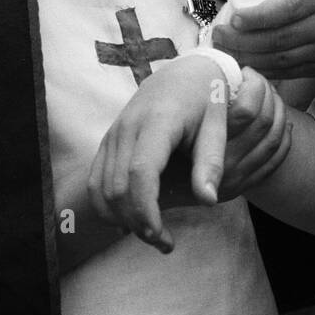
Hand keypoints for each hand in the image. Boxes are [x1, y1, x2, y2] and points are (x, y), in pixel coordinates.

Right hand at [88, 58, 290, 253]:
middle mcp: (128, 127)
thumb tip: (208, 200)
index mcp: (157, 121)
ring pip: (102, 187)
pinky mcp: (108, 141)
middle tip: (164, 243)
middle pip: (117, 186)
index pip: (140, 173)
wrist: (184, 71)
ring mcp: (114, 133)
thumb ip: (210, 162)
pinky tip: (131, 220)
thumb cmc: (206, 98)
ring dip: (121, 217)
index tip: (162, 236)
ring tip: (152, 234)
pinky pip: (96, 180)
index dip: (146, 209)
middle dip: (136, 221)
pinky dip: (108, 206)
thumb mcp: (218, 125)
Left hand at [211, 0, 314, 79]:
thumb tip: (236, 9)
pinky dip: (261, 69)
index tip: (233, 19)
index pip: (285, 10)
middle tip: (218, 36)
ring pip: (279, 59)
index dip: (257, 17)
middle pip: (278, 39)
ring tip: (224, 51)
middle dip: (242, 40)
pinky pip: (285, 72)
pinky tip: (243, 62)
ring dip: (247, 57)